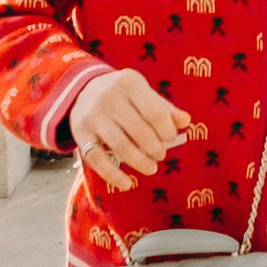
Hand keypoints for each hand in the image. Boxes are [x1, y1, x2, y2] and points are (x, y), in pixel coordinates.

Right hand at [69, 68, 197, 185]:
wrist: (82, 89)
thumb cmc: (124, 95)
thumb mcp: (144, 94)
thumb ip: (164, 109)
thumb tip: (186, 121)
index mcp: (129, 82)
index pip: (155, 112)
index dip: (167, 130)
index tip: (171, 139)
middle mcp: (108, 96)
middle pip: (139, 131)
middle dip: (155, 148)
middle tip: (161, 155)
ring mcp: (92, 115)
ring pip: (120, 146)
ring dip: (140, 162)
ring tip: (151, 168)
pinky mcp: (80, 133)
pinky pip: (97, 159)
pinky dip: (113, 175)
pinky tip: (127, 184)